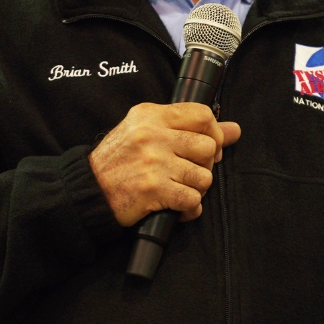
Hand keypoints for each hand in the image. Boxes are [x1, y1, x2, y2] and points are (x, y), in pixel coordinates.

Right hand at [89, 103, 241, 226]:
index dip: (214, 132)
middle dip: (205, 164)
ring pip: (204, 177)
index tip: (209, 146)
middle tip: (189, 171)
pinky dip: (188, 208)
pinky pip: (192, 200)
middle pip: (208, 147)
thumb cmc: (118, 160)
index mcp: (151, 115)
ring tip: (179, 189)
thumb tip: (234, 130)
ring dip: (196, 189)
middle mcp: (153, 136)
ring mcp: (154, 163)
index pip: (202, 115)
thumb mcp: (145, 131)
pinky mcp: (153, 190)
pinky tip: (176, 205)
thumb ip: (187, 127)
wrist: (88, 189)